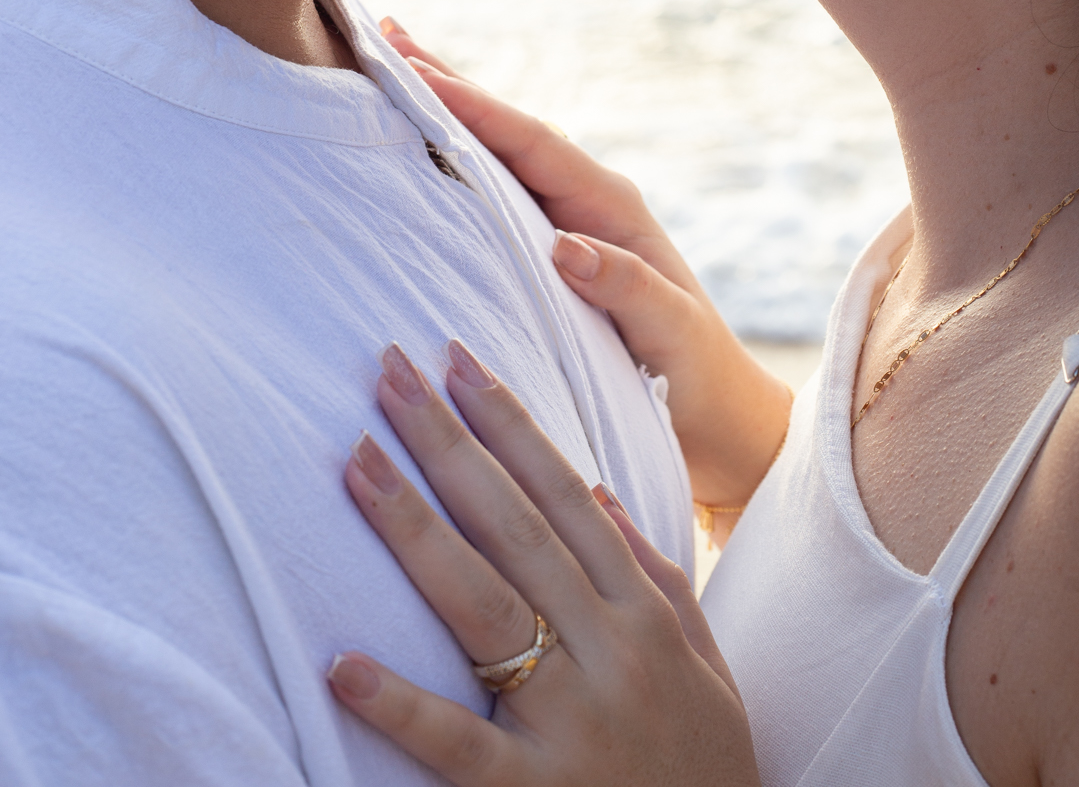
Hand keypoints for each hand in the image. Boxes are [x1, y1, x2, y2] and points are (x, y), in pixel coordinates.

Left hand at [329, 339, 759, 786]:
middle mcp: (609, 648)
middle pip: (514, 526)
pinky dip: (401, 705)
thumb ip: (652, 572)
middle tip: (389, 373)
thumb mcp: (702, 658)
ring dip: (414, 528)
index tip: (458, 363)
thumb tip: (595, 490)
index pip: (563, 494)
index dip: (509, 423)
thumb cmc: (704, 763)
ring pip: (484, 605)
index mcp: (642, 611)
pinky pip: (460, 745)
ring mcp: (572, 720)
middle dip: (449, 443)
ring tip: (357, 463)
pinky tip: (343, 664)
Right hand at [380, 20, 792, 510]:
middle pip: (505, 131)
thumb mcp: (673, 333)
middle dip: (448, 83)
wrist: (720, 421)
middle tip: (386, 34)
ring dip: (446, 113)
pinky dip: (454, 162)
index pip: (531, 142)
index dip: (473, 105)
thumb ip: (628, 286)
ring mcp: (566, 224)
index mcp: (612, 208)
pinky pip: (492, 196)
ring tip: (391, 66)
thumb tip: (566, 245)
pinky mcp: (550, 254)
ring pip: (495, 156)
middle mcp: (586, 203)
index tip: (415, 69)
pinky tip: (417, 151)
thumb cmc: (700, 378)